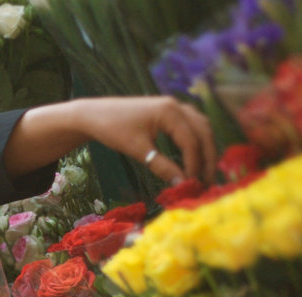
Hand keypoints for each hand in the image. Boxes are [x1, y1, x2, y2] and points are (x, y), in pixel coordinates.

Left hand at [68, 96, 216, 183]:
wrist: (93, 114)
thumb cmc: (112, 129)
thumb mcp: (138, 150)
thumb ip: (162, 167)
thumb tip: (183, 184)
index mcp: (169, 111)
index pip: (192, 141)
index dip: (195, 165)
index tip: (194, 185)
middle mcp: (176, 106)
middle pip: (203, 133)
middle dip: (208, 158)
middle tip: (208, 183)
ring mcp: (174, 107)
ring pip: (201, 128)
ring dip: (205, 149)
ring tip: (204, 173)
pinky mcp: (168, 112)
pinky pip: (191, 125)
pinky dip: (196, 141)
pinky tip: (195, 158)